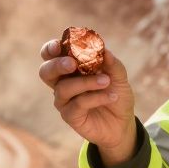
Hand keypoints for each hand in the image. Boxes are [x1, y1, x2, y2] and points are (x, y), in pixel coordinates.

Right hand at [37, 38, 137, 162]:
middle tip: (72, 63)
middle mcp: (62, 83)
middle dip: (57, 65)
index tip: (59, 45)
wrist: (123, 122)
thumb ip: (112, 64)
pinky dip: (96, 97)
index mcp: (69, 68)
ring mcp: (64, 100)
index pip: (51, 55)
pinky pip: (78, 104)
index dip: (50, 49)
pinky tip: (112, 96)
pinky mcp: (70, 116)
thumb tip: (104, 50)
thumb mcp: (119, 77)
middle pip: (45, 72)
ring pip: (64, 88)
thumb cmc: (116, 94)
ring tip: (106, 81)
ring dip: (86, 82)